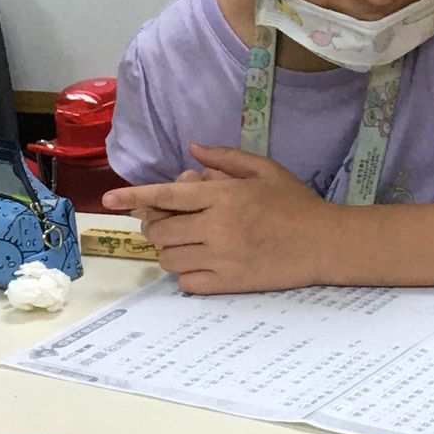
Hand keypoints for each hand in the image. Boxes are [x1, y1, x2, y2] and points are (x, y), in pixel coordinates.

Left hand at [102, 144, 338, 292]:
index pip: (166, 194)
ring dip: (170, 249)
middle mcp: (216, 225)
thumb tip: (192, 150)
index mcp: (223, 194)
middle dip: (157, 224)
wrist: (324, 242)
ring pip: (169, 257)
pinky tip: (202, 263)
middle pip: (161, 230)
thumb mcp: (264, 169)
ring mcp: (221, 257)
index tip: (109, 201)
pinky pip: (186, 282)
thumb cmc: (295, 202)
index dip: (134, 197)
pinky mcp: (228, 282)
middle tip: (170, 222)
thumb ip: (225, 158)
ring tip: (189, 242)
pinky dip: (186, 273)